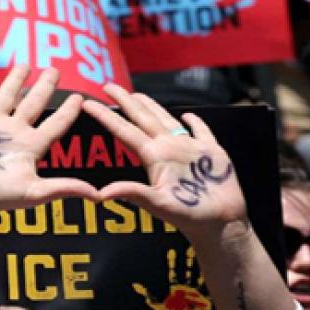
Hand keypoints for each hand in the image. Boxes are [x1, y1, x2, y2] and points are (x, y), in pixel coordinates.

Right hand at [0, 65, 97, 216]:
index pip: (56, 124)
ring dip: (13, 81)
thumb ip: (65, 187)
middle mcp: (12, 133)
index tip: (79, 98)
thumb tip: (98, 195)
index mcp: (30, 146)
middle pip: (33, 103)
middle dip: (45, 87)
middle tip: (54, 71)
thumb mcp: (35, 192)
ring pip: (5, 98)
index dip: (68, 111)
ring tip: (23, 66)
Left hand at [84, 85, 245, 239]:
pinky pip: (201, 131)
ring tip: (137, 95)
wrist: (221, 224)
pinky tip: (187, 115)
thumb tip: (102, 194)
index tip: (88, 103)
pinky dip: (195, 122)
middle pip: (143, 118)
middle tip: (107, 85)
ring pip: (167, 120)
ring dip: (152, 107)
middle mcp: (168, 150)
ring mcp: (189, 150)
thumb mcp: (159, 204)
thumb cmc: (190, 217)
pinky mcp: (212, 152)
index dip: (107, 116)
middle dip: (126, 101)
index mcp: (154, 158)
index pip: (125, 131)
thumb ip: (133, 194)